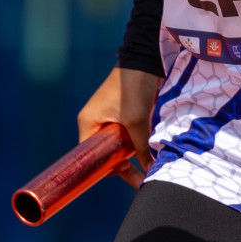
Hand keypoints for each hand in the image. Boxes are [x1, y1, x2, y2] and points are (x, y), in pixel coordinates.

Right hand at [77, 66, 163, 187]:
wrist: (145, 60)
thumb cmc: (132, 89)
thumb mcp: (136, 121)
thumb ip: (141, 147)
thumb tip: (151, 169)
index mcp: (88, 124)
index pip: (92, 157)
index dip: (108, 170)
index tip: (128, 180)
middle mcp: (96, 123)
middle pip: (107, 153)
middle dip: (125, 166)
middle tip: (144, 179)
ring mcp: (110, 118)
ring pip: (120, 145)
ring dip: (134, 154)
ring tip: (152, 166)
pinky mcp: (124, 114)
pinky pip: (129, 135)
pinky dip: (139, 142)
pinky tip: (152, 151)